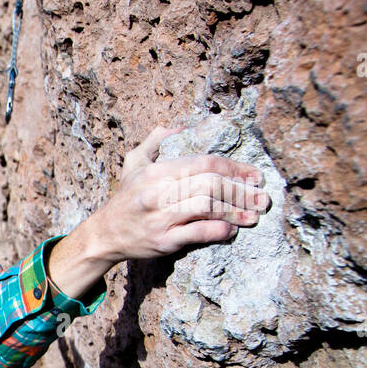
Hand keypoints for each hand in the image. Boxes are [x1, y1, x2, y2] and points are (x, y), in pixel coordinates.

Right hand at [46, 128, 268, 301]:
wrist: (105, 235)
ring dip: (236, 211)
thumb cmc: (126, 197)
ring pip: (208, 207)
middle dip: (242, 190)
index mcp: (158, 171)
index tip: (254, 176)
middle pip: (211, 185)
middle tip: (261, 197)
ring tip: (253, 215)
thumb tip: (184, 126)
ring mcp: (161, 217)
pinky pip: (197, 233)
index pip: (205, 163)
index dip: (234, 168)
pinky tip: (230, 229)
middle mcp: (159, 192)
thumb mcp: (135, 162)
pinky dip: (218, 230)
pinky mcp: (163, 241)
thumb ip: (157, 140)